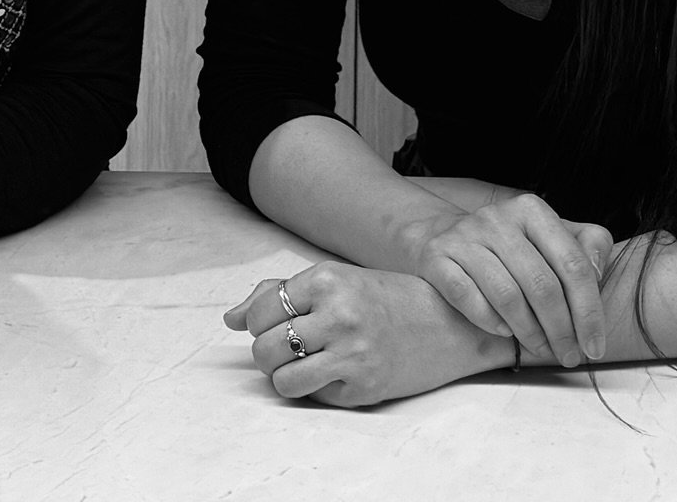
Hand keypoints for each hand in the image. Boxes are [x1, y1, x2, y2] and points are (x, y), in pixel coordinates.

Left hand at [223, 264, 505, 407]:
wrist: (448, 323)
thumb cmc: (385, 297)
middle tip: (286, 346)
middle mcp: (339, 316)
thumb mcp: (335, 280)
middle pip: (264, 348)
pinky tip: (335, 372)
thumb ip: (279, 293)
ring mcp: (352, 355)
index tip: (274, 323)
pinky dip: (315, 388)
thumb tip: (229, 319)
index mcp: (328, 280)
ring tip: (301, 364)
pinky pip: (313, 396)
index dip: (257, 322)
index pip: (261, 311)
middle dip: (265, 352)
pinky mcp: (363, 388)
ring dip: (283, 376)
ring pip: (281, 380)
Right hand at [402, 193, 611, 365]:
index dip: (589, 311)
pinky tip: (503, 332)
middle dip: (561, 330)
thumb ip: (588, 246)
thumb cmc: (513, 248)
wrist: (445, 238)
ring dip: (529, 332)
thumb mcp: (553, 237)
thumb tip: (598, 271)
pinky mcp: (436, 257)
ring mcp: (463, 236)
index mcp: (532, 210)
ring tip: (541, 349)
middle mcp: (497, 218)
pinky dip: (488, 321)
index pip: (573, 263)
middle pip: (542, 284)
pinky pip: (466, 296)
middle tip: (569, 356)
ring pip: (506, 295)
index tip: (595, 346)